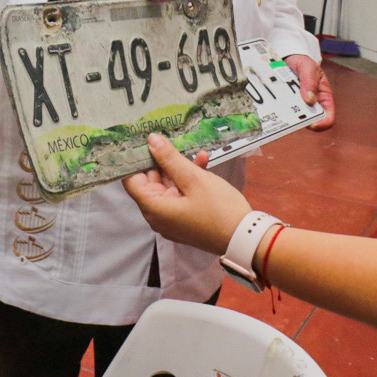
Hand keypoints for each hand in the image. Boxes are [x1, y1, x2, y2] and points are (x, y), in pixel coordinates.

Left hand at [124, 134, 246, 252]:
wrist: (245, 237)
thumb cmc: (219, 209)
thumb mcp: (194, 179)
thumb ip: (170, 159)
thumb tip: (151, 140)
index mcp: (154, 208)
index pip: (131, 181)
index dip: (134, 160)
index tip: (142, 140)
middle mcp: (158, 216)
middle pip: (149, 182)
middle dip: (160, 160)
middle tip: (170, 139)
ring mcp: (171, 219)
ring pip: (167, 186)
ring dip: (179, 168)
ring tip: (193, 152)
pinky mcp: (184, 219)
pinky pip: (179, 195)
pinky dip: (188, 181)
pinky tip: (202, 162)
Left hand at [284, 54, 335, 129]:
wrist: (290, 58)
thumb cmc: (303, 63)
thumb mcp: (308, 68)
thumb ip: (309, 82)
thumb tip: (309, 100)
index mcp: (324, 97)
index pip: (328, 117)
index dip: (322, 123)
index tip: (311, 123)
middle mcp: (313, 104)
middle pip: (311, 120)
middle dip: (302, 119)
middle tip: (292, 115)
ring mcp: (300, 105)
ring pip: (296, 117)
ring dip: (289, 115)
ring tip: (281, 108)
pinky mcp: (288, 103)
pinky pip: (285, 111)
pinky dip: (281, 110)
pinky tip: (274, 104)